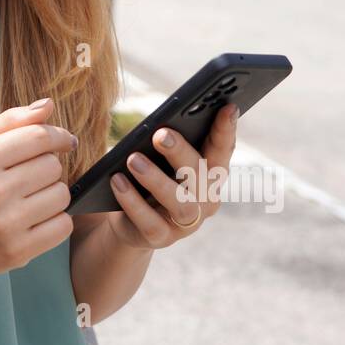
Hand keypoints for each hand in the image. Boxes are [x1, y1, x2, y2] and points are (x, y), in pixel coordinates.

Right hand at [0, 98, 76, 279]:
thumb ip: (10, 121)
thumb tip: (48, 105)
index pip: (37, 138)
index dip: (58, 135)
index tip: (63, 140)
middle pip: (52, 166)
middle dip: (47, 166)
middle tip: (28, 175)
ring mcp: (4, 226)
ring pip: (61, 195)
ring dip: (52, 193)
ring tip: (29, 197)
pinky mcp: (17, 252)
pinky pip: (63, 226)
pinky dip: (55, 219)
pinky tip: (34, 217)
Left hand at [103, 103, 239, 250]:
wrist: (129, 221)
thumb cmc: (149, 177)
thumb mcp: (159, 157)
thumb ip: (166, 142)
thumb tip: (158, 125)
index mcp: (210, 172)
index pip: (222, 148)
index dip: (227, 130)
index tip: (228, 106)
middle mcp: (205, 198)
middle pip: (200, 174)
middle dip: (180, 152)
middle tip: (160, 133)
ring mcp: (186, 222)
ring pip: (180, 203)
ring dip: (156, 179)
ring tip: (133, 159)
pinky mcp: (161, 238)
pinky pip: (149, 222)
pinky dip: (132, 201)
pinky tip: (117, 182)